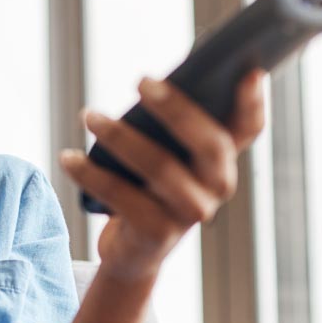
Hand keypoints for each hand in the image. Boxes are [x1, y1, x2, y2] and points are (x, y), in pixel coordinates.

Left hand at [59, 68, 267, 280]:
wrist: (132, 251)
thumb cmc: (146, 188)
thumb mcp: (163, 156)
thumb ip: (169, 126)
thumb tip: (150, 84)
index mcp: (222, 160)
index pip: (248, 128)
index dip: (253, 101)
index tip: (251, 71)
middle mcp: (217, 187)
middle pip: (209, 144)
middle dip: (176, 109)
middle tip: (142, 81)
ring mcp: (191, 213)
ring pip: (160, 168)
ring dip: (120, 137)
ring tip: (89, 115)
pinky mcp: (158, 233)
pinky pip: (122, 196)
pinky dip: (90, 174)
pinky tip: (68, 157)